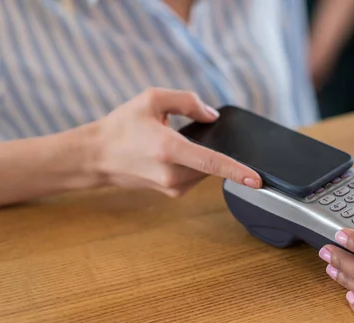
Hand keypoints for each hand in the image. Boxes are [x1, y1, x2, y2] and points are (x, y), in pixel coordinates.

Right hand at [90, 88, 261, 196]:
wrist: (96, 156)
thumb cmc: (121, 126)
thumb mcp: (152, 99)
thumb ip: (187, 102)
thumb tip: (212, 117)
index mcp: (170, 150)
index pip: (212, 163)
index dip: (238, 171)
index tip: (257, 180)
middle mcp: (173, 174)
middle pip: (213, 162)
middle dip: (209, 147)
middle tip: (181, 133)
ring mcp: (173, 187)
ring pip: (206, 170)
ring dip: (199, 155)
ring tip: (169, 143)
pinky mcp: (173, 192)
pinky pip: (196, 175)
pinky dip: (192, 163)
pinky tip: (170, 155)